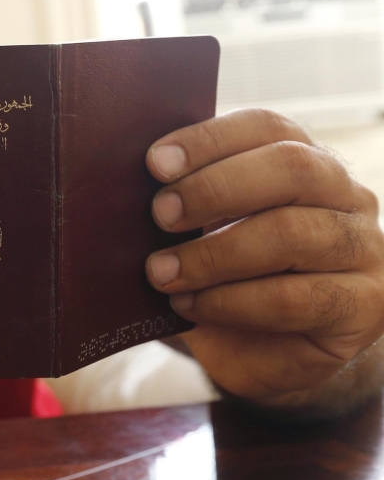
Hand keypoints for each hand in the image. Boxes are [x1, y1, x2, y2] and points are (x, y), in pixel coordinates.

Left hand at [145, 109, 383, 410]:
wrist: (260, 352)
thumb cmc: (222, 276)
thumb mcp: (199, 231)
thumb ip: (180, 199)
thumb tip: (119, 181)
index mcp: (305, 159)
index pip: (267, 127)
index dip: (210, 139)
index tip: (155, 163)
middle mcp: (346, 194)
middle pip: (292, 168)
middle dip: (215, 188)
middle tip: (159, 214)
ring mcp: (364, 248)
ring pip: (293, 233)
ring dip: (214, 254)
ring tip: (161, 272)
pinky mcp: (366, 305)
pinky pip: (298, 297)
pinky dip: (232, 301)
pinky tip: (191, 305)